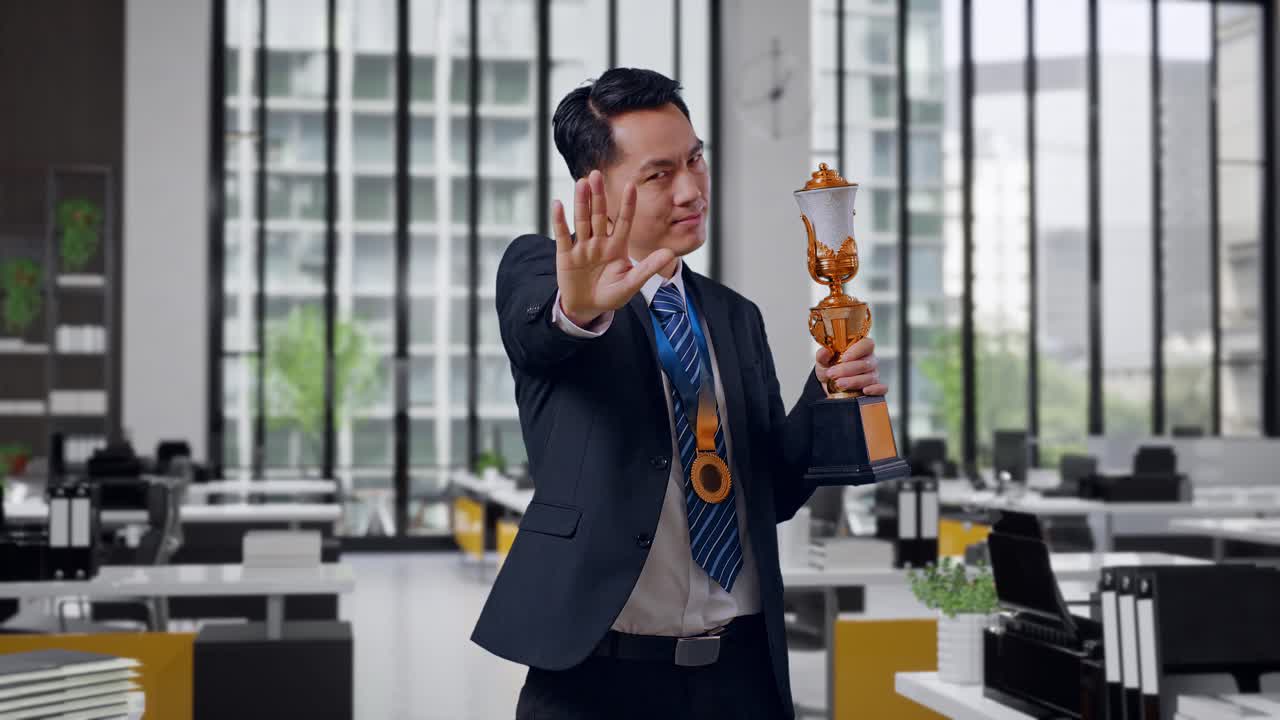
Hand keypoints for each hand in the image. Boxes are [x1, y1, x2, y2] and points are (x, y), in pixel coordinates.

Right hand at [553, 170, 674, 326]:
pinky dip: (559, 221)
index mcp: (617, 247)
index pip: (623, 221)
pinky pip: (562, 235)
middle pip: (599, 215)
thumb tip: (670, 253)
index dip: (627, 204)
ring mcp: (583, 247)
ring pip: (582, 220)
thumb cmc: (611, 295)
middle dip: (598, 195)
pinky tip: (558, 204)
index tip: (631, 185)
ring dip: (581, 202)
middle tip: (597, 174)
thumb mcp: (631, 283)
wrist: (588, 308)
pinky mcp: (566, 255)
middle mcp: (600, 242)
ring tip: (582, 183)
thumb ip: (648, 268)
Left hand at [815, 337, 886, 395]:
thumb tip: (824, 351)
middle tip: (832, 374)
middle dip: (847, 370)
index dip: (857, 350)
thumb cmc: (830, 368)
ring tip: (838, 384)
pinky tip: (865, 391)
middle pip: (865, 363)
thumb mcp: (823, 362)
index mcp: (860, 348)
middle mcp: (869, 360)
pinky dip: (875, 390)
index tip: (844, 358)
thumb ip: (822, 355)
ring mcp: (874, 374)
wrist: (830, 385)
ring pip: (870, 377)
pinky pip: (882, 388)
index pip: (866, 344)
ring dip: (853, 381)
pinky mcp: (875, 388)